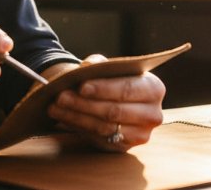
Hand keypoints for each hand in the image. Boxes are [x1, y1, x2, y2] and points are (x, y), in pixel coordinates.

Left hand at [46, 54, 165, 151]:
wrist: (117, 100)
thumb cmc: (114, 81)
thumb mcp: (110, 68)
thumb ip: (100, 63)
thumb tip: (87, 66)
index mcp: (154, 89)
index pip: (127, 89)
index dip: (103, 88)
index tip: (81, 86)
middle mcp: (152, 114)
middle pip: (114, 111)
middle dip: (84, 104)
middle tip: (61, 97)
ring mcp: (141, 134)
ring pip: (104, 126)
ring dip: (76, 116)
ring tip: (56, 107)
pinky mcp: (125, 147)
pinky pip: (100, 138)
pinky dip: (79, 127)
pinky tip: (64, 118)